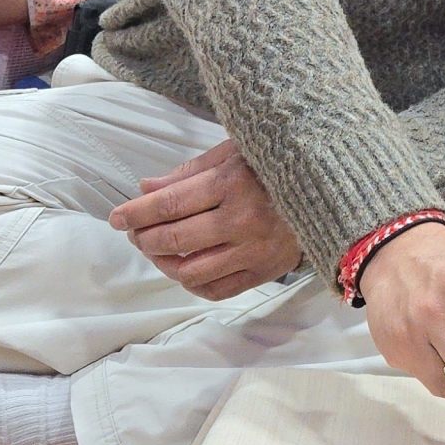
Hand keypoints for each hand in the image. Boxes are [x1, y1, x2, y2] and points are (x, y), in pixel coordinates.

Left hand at [109, 140, 302, 298]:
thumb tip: (144, 189)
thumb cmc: (272, 168)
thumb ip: (187, 173)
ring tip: (155, 250)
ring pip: (190, 270)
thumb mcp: (232, 155)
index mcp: (232, 183)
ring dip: (162, 262)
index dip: (136, 213)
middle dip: (143, 237)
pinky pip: (215, 289)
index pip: (170, 203)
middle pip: (174, 239)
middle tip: (134, 231)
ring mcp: (254, 250)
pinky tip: (183, 268)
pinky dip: (190, 282)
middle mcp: (242, 220)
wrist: (327, 192)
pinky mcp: (264, 272)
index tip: (116, 217)